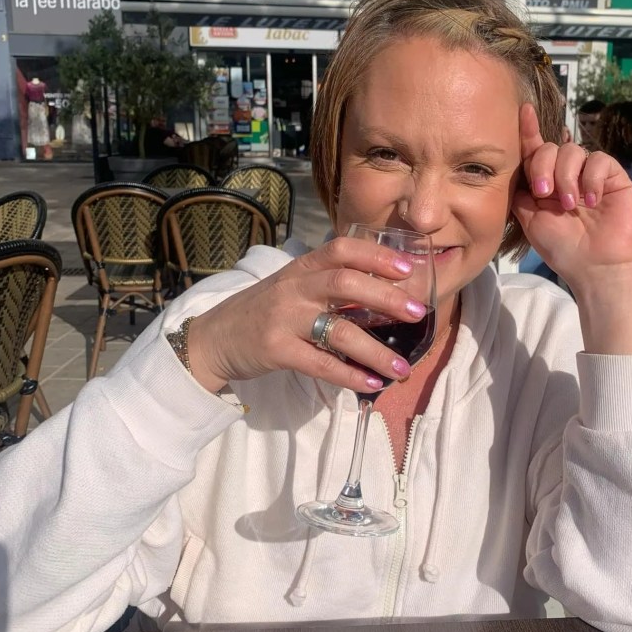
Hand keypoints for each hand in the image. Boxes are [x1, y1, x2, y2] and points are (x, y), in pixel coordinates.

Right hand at [186, 238, 425, 394]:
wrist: (213, 339)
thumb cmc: (262, 312)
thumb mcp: (292, 287)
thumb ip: (328, 285)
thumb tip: (384, 293)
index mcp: (301, 269)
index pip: (341, 249)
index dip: (376, 255)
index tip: (408, 267)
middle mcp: (294, 289)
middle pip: (345, 283)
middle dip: (386, 297)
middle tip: (418, 312)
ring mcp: (284, 319)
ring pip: (339, 330)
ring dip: (376, 351)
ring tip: (403, 368)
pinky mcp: (277, 351)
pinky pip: (321, 364)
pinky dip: (350, 375)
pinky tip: (372, 382)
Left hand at [512, 105, 631, 289]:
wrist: (594, 266)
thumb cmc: (562, 247)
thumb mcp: (530, 219)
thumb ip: (521, 191)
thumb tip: (516, 166)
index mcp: (545, 182)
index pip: (535, 150)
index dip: (529, 129)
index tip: (524, 110)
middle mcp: (567, 174)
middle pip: (550, 147)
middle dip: (543, 167)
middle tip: (545, 194)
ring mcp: (590, 174)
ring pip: (573, 151)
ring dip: (567, 177)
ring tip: (571, 205)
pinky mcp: (613, 177)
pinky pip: (599, 161)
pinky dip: (592, 179)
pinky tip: (593, 201)